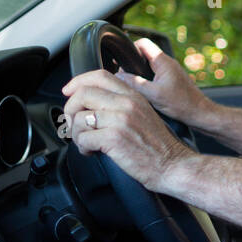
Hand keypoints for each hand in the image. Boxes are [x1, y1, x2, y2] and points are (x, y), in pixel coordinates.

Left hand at [60, 69, 193, 190]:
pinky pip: (83, 138)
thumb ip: (122, 105)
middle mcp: (126, 104)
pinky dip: (83, 147)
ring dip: (77, 134)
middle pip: (83, 94)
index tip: (68, 91)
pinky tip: (93, 152)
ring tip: (88, 143)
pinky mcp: (114, 138)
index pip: (100, 75)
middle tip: (74, 124)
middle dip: (70, 110)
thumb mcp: (143, 115)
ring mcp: (120, 120)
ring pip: (79, 118)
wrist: (173, 165)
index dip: (78, 82)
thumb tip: (91, 104)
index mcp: (133, 96)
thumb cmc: (158, 146)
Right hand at [113, 37, 210, 125]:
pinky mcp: (171, 80)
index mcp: (163, 61)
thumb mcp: (153, 95)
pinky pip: (154, 75)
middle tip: (125, 77)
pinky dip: (147, 80)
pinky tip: (144, 93)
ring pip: (148, 66)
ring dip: (139, 74)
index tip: (121, 61)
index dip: (130, 49)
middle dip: (132, 64)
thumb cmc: (182, 104)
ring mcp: (170, 71)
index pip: (143, 43)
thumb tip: (118, 76)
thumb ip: (134, 84)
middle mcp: (167, 63)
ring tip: (133, 86)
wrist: (200, 113)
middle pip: (144, 54)